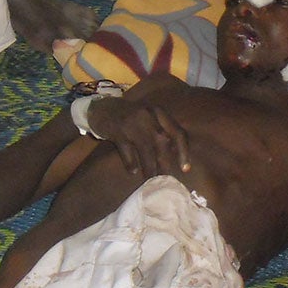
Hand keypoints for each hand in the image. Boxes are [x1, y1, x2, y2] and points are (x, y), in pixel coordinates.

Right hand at [73, 90, 192, 176]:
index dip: (183, 152)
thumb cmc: (130, 117)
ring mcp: (132, 121)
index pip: (178, 132)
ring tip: (151, 180)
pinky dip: (131, 162)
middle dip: (165, 163)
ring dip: (150, 167)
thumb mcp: (149, 119)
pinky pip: (126, 149)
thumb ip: (162, 132)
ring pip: (145, 147)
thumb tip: (175, 154)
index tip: (185, 169)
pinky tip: (133, 171)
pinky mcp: (117, 129)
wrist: (103, 107)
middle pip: (162, 142)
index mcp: (160, 113)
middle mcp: (148, 115)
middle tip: (167, 180)